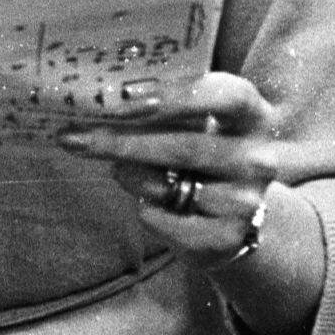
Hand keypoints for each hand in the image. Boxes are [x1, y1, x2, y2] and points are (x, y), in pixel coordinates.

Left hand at [58, 70, 282, 270]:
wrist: (236, 220)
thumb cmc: (204, 158)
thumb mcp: (199, 127)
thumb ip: (165, 114)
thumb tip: (100, 107)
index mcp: (253, 116)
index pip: (229, 97)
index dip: (181, 96)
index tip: (127, 98)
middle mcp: (258, 158)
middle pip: (186, 147)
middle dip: (124, 141)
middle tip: (75, 137)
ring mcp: (246, 201)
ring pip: (172, 187)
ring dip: (131, 176)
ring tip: (114, 168)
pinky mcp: (229, 238)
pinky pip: (169, 222)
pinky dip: (148, 212)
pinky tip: (146, 205)